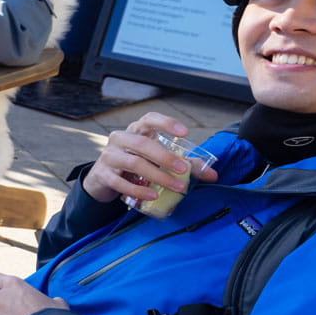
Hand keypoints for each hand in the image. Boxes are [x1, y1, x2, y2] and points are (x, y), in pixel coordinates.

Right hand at [79, 112, 218, 206]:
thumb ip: (186, 166)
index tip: (184, 133)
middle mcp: (120, 139)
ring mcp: (109, 156)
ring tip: (177, 187)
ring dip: (158, 176)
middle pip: (142, 144)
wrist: (104, 179)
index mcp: (136, 131)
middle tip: (183, 170)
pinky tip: (153, 195)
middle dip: (165, 157)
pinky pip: (121, 182)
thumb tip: (213, 176)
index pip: (149, 119)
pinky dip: (139, 190)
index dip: (166, 123)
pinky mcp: (102, 175)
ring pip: (133, 163)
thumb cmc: (137, 164)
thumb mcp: (158, 161)